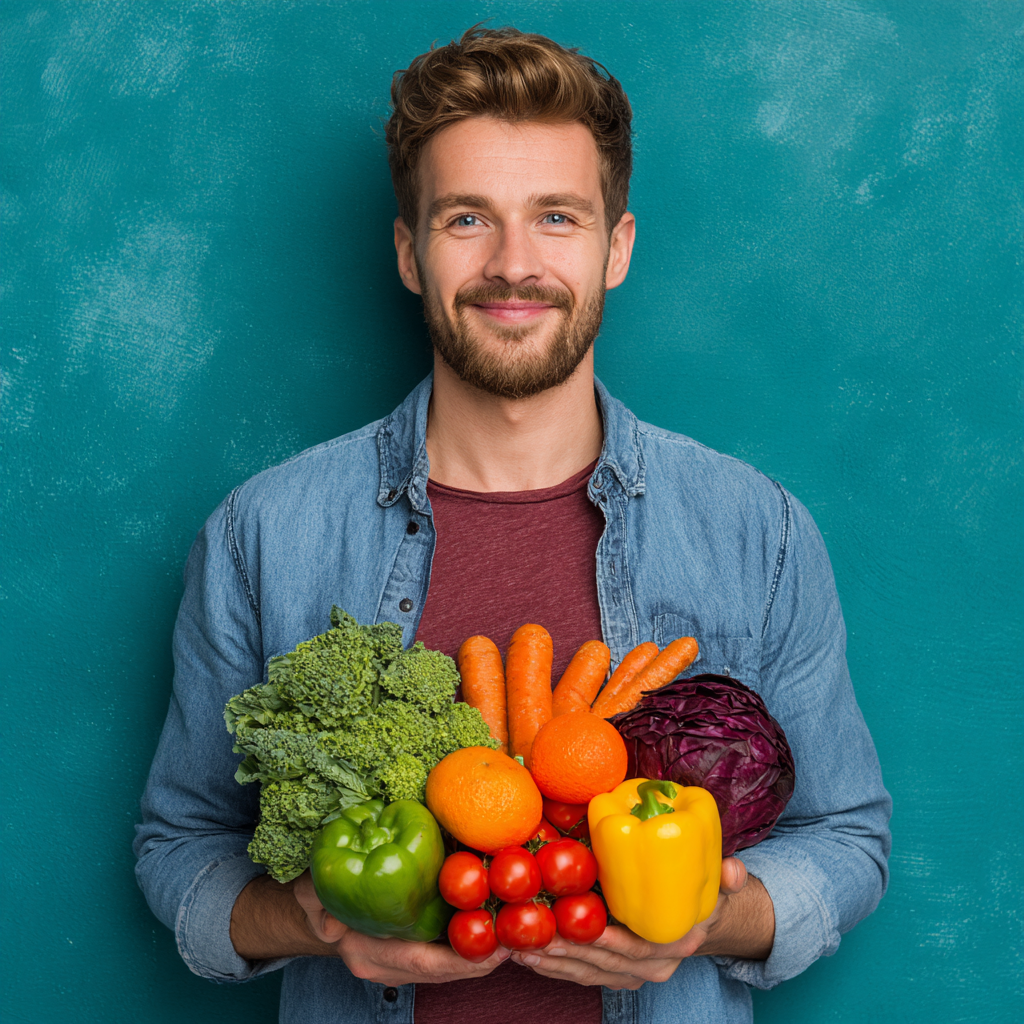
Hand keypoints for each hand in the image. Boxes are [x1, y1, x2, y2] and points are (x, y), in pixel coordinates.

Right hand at [292, 872, 509, 985]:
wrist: (319, 905)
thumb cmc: (318, 895)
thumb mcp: (310, 894)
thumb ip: (315, 906)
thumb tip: (329, 927)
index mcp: (370, 956)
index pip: (421, 964)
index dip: (460, 960)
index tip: (494, 951)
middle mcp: (390, 966)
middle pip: (444, 971)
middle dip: (483, 960)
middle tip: (518, 940)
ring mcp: (401, 962)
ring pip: (449, 966)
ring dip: (482, 954)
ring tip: (517, 933)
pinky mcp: (411, 949)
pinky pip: (445, 953)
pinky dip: (470, 945)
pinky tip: (495, 925)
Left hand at [510, 857, 762, 988]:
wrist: (704, 920)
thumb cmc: (704, 894)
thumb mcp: (721, 883)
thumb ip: (729, 877)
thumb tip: (734, 870)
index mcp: (676, 944)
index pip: (638, 948)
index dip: (608, 941)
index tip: (579, 924)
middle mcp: (655, 966)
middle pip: (606, 964)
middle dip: (569, 952)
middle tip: (536, 934)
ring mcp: (633, 974)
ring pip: (589, 974)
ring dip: (554, 964)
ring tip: (521, 947)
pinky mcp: (616, 974)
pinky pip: (582, 976)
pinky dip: (554, 968)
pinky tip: (528, 954)